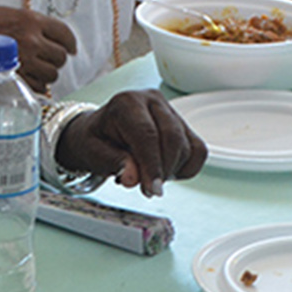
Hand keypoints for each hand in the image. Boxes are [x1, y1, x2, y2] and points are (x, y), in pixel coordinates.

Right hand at [0, 6, 76, 85]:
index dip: (69, 44)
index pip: (64, 34)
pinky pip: (38, 88)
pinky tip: (26, 82)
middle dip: (55, 61)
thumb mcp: (7, 15)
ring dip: (47, 75)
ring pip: (52, 74)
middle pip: (60, 57)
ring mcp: (25, 60)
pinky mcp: (15, 78)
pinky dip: (35, 87)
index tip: (69, 49)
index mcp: (31, 20)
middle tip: (46, 62)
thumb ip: (30, 26)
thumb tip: (48, 37)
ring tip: (34, 72)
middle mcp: (32, 39)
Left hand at [54, 89, 207, 195]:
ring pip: (187, 146)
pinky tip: (165, 170)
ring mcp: (171, 110)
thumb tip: (134, 177)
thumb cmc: (96, 140)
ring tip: (148, 176)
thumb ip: (113, 163)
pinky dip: (185, 167)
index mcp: (126, 102)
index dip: (152, 165)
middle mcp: (152, 100)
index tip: (153, 188)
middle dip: (163, 170)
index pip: (147, 135)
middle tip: (150, 191)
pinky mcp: (183, 123)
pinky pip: (198, 150)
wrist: (101, 131)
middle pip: (172, 138)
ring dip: (171, 170)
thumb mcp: (93, 153)